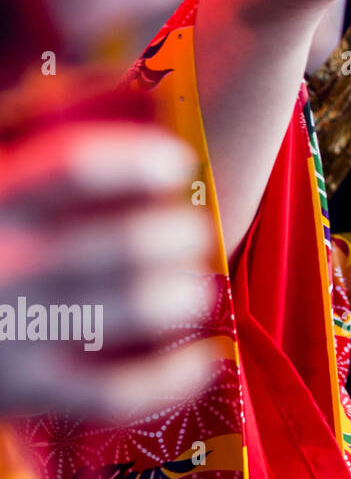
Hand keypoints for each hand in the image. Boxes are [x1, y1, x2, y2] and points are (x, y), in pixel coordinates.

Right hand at [0, 122, 217, 419]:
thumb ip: (29, 129)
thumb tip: (115, 84)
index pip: (76, 167)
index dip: (139, 161)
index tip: (177, 162)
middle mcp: (4, 265)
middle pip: (124, 245)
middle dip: (178, 236)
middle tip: (192, 234)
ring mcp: (14, 333)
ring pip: (131, 309)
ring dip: (183, 295)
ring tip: (197, 289)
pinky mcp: (25, 394)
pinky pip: (116, 392)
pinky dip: (172, 378)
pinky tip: (202, 359)